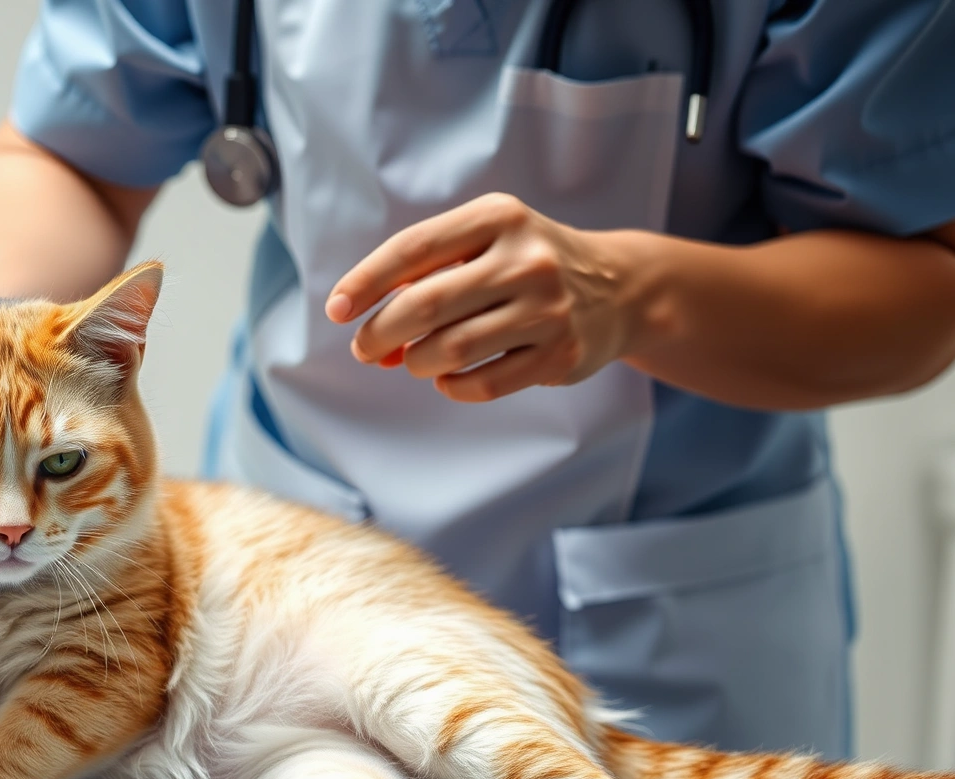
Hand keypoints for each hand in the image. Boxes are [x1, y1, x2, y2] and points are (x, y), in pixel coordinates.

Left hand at [326, 193, 636, 402]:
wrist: (618, 288)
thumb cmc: (526, 263)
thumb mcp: (485, 242)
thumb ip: (426, 276)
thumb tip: (370, 336)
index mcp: (499, 217)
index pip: (413, 249)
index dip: (365, 282)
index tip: (336, 309)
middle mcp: (526, 259)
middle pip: (425, 306)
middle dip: (380, 333)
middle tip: (365, 348)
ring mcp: (547, 309)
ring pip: (450, 351)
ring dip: (416, 362)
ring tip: (416, 359)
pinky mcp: (560, 354)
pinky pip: (481, 384)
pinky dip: (451, 386)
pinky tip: (448, 377)